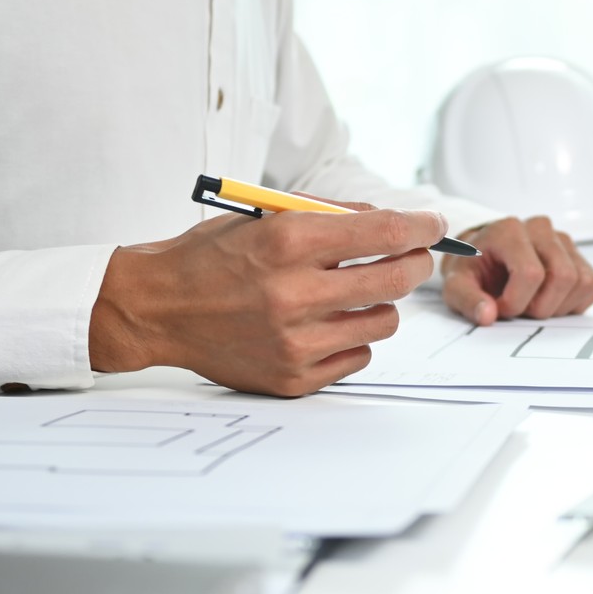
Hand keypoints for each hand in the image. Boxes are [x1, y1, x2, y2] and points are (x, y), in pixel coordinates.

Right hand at [88, 206, 444, 395]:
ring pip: (383, 322)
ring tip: (354, 294)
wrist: (157, 309)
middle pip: (395, 279)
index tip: (435, 225)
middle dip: (415, 264)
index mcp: (285, 243)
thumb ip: (329, 217)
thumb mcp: (265, 218)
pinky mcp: (292, 377)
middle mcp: (292, 293)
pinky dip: (353, 339)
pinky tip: (328, 325)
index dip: (421, 227)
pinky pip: (358, 358)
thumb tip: (394, 221)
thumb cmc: (211, 258)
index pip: (382, 232)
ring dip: (380, 304)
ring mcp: (294, 341)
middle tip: (413, 259)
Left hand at [439, 215, 592, 324]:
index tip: (499, 307)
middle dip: (541, 307)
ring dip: (558, 306)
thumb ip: (468, 301)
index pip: (531, 273)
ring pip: (582, 282)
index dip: (516, 302)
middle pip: (563, 277)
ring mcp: (564, 241)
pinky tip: (550, 300)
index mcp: (510, 230)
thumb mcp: (456, 286)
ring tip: (533, 303)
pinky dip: (575, 303)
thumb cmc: (473, 271)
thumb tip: (488, 316)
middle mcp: (541, 229)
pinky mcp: (580, 257)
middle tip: (519, 309)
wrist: (483, 258)